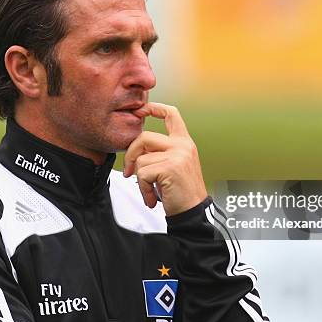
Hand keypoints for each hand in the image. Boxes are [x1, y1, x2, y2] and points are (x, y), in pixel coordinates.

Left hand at [123, 102, 207, 216]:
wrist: (192, 213)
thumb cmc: (181, 193)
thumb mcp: (174, 166)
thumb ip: (160, 153)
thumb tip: (134, 148)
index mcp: (184, 142)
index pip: (171, 114)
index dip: (154, 108)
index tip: (140, 110)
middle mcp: (182, 145)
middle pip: (145, 137)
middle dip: (131, 154)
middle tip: (129, 172)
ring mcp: (177, 155)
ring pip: (141, 159)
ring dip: (140, 179)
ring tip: (150, 191)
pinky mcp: (170, 168)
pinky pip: (142, 173)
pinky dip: (143, 188)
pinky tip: (152, 198)